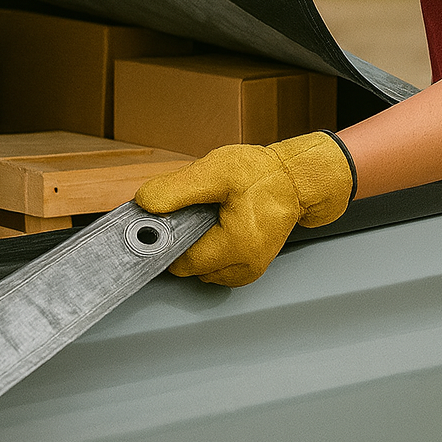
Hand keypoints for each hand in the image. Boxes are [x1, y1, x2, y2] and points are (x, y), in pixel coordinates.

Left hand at [133, 132, 354, 286]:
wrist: (295, 179)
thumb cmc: (263, 173)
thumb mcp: (217, 170)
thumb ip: (178, 189)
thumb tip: (146, 203)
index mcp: (236, 246)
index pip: (181, 262)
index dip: (169, 239)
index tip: (169, 221)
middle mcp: (244, 267)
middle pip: (191, 267)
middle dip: (185, 241)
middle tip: (196, 212)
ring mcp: (249, 271)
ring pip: (203, 270)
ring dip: (199, 247)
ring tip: (210, 218)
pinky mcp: (251, 269)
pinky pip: (217, 268)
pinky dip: (212, 251)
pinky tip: (218, 228)